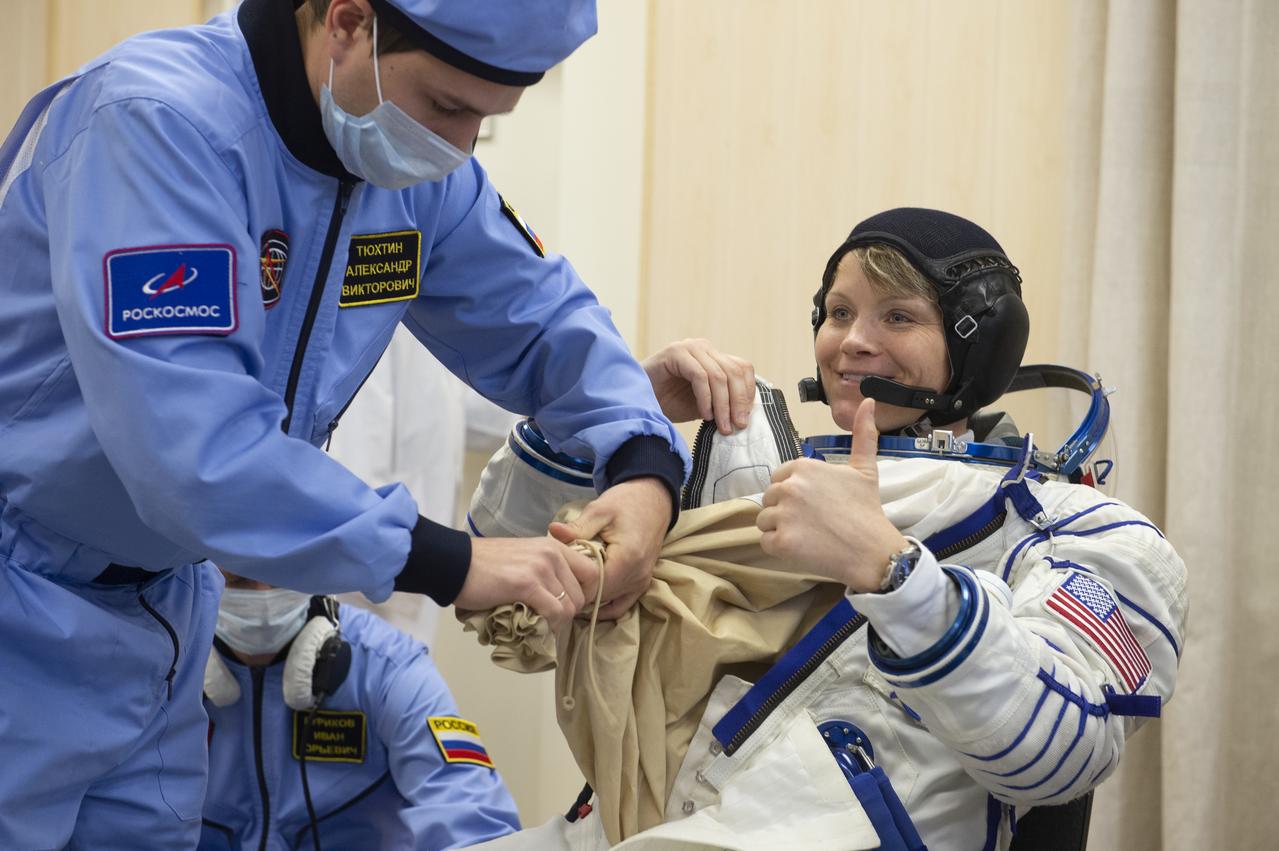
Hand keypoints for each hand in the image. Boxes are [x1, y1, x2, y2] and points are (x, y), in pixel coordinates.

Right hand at [455, 537, 596, 631]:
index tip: (568, 606)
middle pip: (582, 594)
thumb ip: (545, 570)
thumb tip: (558, 597)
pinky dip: (548, 626)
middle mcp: (552, 554)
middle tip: (549, 621)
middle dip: (569, 613)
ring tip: (540, 626)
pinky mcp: (528, 584)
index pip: (592, 572)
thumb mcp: (524, 556)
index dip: (585, 594)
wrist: (455, 563)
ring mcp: (541, 568)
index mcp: (553, 546)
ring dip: (557, 622)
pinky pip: (554, 612)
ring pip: (570, 607)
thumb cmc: (484, 564)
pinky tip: (535, 627)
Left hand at [547, 477, 670, 618]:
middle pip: (598, 597)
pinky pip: (621, 606)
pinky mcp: (642, 584)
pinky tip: (587, 597)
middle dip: (577, 590)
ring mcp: (641, 583)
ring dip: (588, 596)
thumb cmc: (626, 502)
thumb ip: (578, 526)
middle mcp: (636, 577)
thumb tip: (552, 531)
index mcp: (626, 560)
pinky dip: (604, 605)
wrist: (653, 500)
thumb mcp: (600, 510)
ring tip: (570, 584)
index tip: (556, 572)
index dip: (571, 582)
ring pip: (607, 603)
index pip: (591, 586)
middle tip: (558, 578)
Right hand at [641, 338, 755, 433]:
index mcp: (714, 356)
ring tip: (721, 426)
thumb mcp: (705, 404)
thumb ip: (724, 403)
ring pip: (718, 375)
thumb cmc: (669, 403)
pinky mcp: (675, 352)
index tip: (745, 419)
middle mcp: (704, 347)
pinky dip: (705, 398)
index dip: (748, 392)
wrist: (638, 401)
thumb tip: (746, 415)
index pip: (742, 368)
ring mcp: (690, 347)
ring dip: (722, 404)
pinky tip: (704, 415)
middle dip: (738, 402)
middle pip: (734, 371)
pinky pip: (699, 376)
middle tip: (737, 426)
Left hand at [756, 399, 907, 592]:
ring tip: (809, 534)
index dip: (794, 493)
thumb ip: (862, 434)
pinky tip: (803, 547)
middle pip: (769, 498)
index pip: (778, 478)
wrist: (872, 550)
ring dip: (781, 529)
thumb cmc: (866, 509)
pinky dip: (780, 548)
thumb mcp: (865, 468)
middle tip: (814, 521)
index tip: (815, 504)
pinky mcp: (781, 541)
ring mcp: (784, 515)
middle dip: (785, 510)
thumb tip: (868, 400)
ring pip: (764, 520)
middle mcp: (790, 487)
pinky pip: (766, 542)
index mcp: (803, 466)